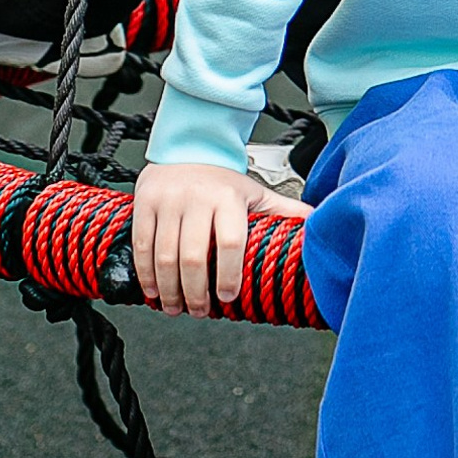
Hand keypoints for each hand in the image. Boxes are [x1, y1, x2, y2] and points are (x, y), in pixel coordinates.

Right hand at [132, 159, 279, 315]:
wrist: (189, 146)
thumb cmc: (223, 179)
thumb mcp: (256, 192)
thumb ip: (284, 210)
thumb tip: (315, 224)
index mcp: (229, 197)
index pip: (230, 242)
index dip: (228, 275)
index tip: (228, 296)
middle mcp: (197, 198)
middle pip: (192, 256)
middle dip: (195, 292)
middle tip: (199, 311)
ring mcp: (169, 201)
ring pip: (164, 256)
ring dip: (170, 290)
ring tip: (177, 307)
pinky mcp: (145, 203)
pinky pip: (142, 245)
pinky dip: (146, 274)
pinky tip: (154, 290)